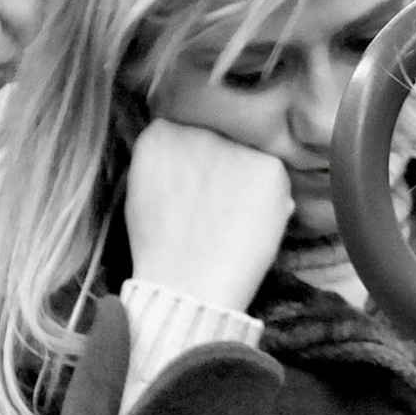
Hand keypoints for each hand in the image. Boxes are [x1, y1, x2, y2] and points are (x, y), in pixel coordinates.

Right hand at [124, 119, 292, 313]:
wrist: (188, 285)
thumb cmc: (160, 247)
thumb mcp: (141, 190)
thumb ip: (164, 159)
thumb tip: (189, 150)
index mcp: (161, 132)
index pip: (186, 129)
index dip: (195, 160)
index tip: (195, 185)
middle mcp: (198, 129)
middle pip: (220, 138)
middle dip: (222, 164)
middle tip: (218, 205)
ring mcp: (235, 146)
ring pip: (248, 156)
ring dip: (246, 180)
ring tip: (233, 219)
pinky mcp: (269, 167)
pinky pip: (273, 175)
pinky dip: (271, 197)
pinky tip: (251, 223)